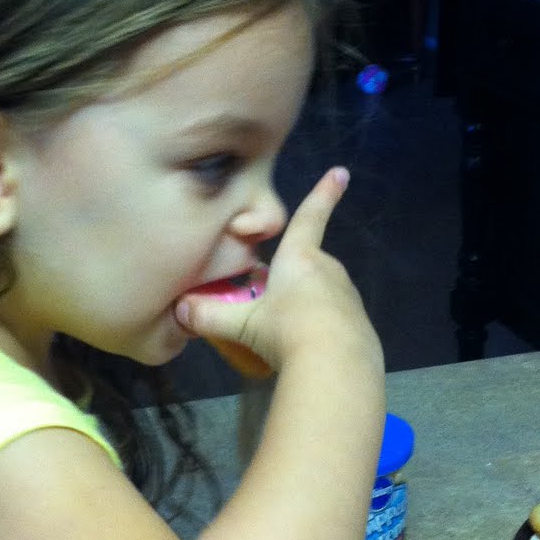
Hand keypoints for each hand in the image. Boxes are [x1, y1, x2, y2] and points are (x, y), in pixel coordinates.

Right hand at [176, 168, 377, 373]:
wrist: (336, 366)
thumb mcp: (244, 325)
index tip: (341, 172)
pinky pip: (334, 321)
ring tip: (286, 336)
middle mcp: (327, 271)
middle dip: (290, 281)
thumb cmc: (287, 331)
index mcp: (300, 258)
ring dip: (305, 307)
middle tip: (270, 306)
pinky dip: (321, 330)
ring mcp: (347, 298)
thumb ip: (211, 317)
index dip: (323, 194)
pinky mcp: (359, 325)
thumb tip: (180, 311)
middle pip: (307, 266)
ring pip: (321, 294)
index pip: (309, 218)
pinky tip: (307, 351)